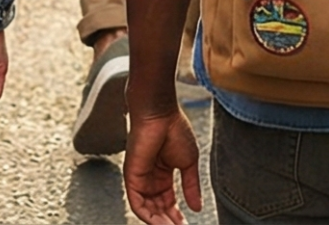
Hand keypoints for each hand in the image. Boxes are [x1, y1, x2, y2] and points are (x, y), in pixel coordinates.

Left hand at [122, 107, 203, 224]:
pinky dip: (148, 216)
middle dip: (169, 222)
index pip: (167, 202)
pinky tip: (160, 223)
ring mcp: (140, 178)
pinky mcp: (132, 177)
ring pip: (147, 209)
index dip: (176, 216)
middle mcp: (150, 178)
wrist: (161, 114)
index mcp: (163, 174)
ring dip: (160, 222)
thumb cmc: (175, 129)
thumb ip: (191, 187)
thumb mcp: (189, 163)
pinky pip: (137, 203)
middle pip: (158, 208)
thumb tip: (197, 207)